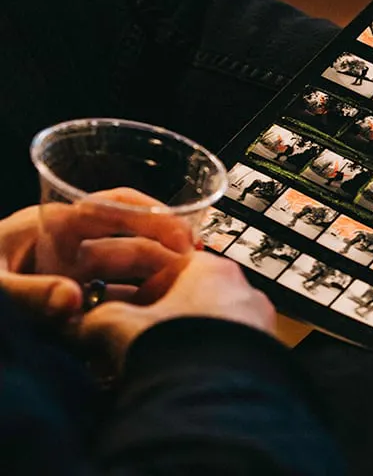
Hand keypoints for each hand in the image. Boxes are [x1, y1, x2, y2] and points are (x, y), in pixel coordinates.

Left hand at [0, 188, 192, 319]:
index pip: (115, 205)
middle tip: (194, 265)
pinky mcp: (68, 299)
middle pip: (128, 237)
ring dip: (153, 277)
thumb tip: (71, 299)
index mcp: (52, 225)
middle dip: (165, 248)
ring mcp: (70, 272)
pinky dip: (132, 303)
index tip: (181, 235)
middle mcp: (67, 244)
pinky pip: (110, 296)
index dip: (153, 215)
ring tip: (182, 290)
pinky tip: (149, 316)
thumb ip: (29, 292)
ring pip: (124, 269)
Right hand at [79, 252, 275, 363]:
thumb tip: (81, 324)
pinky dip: (208, 361)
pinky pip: (230, 352)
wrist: (218, 397)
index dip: (141, 290)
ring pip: (213, 326)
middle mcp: (244, 290)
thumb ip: (97, 318)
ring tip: (159, 366)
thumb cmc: (175, 349)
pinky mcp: (266, 355)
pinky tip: (186, 380)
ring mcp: (260, 323)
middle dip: (165, 318)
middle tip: (139, 342)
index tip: (125, 310)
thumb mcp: (119, 326)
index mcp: (213, 268)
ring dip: (186, 341)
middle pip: (194, 298)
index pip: (172, 268)